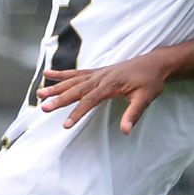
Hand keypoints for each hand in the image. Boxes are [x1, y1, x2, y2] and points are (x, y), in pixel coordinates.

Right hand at [37, 50, 171, 133]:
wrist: (154, 63)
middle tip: (43, 108)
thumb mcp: (146, 98)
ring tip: (39, 93)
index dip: (77, 113)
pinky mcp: (97, 72)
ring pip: (73, 80)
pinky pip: (76, 73)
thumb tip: (125, 131)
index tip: (66, 125)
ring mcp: (98, 73)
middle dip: (59, 99)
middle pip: (77, 90)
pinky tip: (48, 74)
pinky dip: (62, 74)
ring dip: (56, 87)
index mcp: (111, 84)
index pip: (91, 100)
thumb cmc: (151, 81)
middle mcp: (101, 77)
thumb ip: (134, 114)